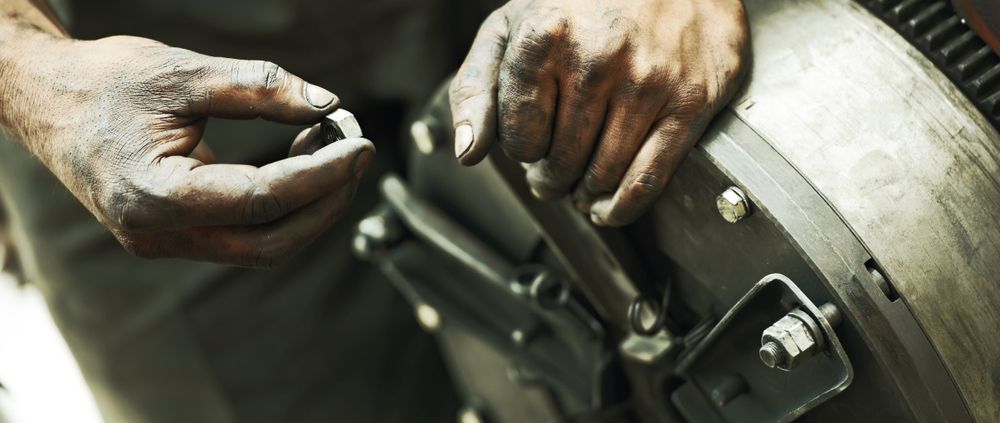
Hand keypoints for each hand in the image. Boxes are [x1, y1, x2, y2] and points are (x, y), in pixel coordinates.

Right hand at [1, 35, 373, 266]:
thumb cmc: (106, 82)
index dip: (321, 175)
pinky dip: (283, 203)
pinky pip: (245, 232)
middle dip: (325, 199)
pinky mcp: (177, 233)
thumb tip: (328, 103)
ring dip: (309, 204)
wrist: (46, 99)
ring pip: (261, 244)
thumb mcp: (183, 72)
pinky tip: (301, 158)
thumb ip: (259, 88)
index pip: (261, 200)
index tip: (362, 144)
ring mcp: (167, 241)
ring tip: (334, 147)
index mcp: (153, 196)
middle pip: (270, 241)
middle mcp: (160, 234)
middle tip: (358, 150)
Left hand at [449, 0, 747, 225]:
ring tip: (579, 185)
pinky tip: (607, 208)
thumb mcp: (511, 26)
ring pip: (602, 176)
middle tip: (552, 172)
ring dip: (584, 193)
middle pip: (560, 162)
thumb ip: (477, 86)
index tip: (531, 140)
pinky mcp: (690, 101)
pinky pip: (648, 179)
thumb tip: (468, 152)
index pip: (519, 138)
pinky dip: (623, 207)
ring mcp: (648, 81)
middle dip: (550, 176)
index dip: (521, 148)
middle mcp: (598, 58)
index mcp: (545, 37)